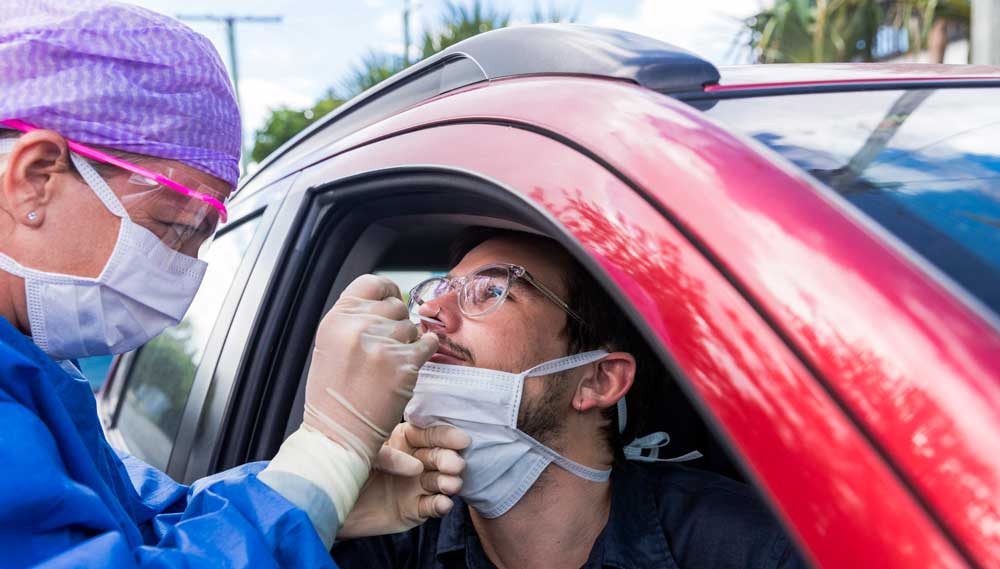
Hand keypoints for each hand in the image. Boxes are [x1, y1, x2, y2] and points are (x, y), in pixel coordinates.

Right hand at [303, 275, 438, 464]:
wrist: (338, 433)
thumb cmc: (333, 395)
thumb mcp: (330, 346)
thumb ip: (353, 321)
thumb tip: (384, 301)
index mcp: (337, 319)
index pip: (371, 283)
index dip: (387, 290)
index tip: (392, 298)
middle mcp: (358, 326)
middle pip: (395, 305)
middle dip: (397, 322)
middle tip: (389, 345)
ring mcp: (382, 345)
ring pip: (412, 326)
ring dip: (409, 341)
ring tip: (393, 361)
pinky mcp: (404, 364)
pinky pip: (428, 343)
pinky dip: (427, 349)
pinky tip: (416, 358)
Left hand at [337, 423, 469, 538]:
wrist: (327, 503)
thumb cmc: (344, 467)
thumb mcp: (362, 451)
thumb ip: (389, 456)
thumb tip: (415, 466)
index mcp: (404, 439)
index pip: (429, 434)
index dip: (446, 437)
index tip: (461, 440)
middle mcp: (415, 460)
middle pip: (438, 457)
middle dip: (448, 460)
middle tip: (455, 465)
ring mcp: (416, 485)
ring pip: (439, 482)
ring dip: (448, 483)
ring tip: (451, 485)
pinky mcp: (414, 509)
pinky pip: (431, 506)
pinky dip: (439, 505)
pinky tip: (443, 503)